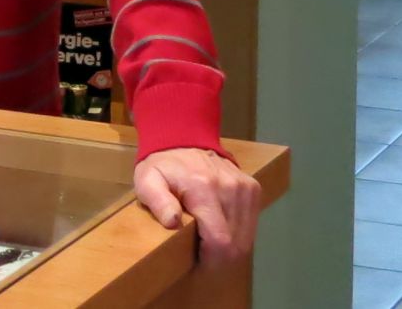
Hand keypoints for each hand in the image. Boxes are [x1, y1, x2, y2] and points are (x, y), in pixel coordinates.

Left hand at [134, 147, 261, 265]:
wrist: (184, 138)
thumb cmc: (162, 166)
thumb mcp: (147, 181)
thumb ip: (157, 201)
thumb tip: (173, 223)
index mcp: (204, 188)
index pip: (221, 239)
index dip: (212, 260)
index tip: (199, 264)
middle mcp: (231, 189)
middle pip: (237, 243)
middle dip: (221, 259)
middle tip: (203, 260)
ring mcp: (246, 188)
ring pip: (247, 237)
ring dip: (231, 249)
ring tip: (211, 247)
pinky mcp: (254, 188)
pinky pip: (251, 224)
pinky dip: (239, 234)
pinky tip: (222, 232)